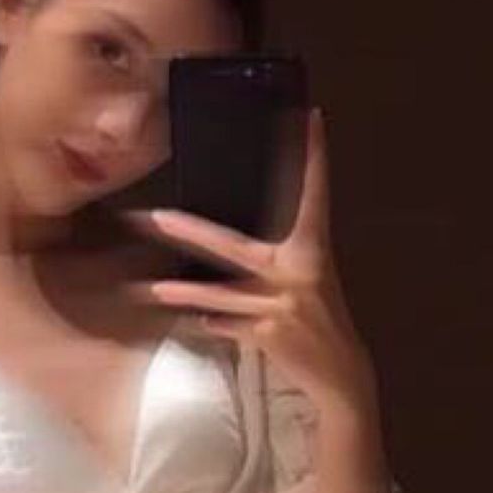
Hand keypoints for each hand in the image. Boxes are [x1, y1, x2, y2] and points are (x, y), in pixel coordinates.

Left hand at [121, 107, 378, 416]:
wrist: (339, 373)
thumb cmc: (320, 319)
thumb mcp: (309, 281)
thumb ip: (278, 260)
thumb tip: (234, 244)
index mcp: (312, 252)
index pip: (314, 195)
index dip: (314, 156)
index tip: (312, 119)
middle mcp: (298, 273)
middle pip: (234, 246)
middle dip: (191, 232)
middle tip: (155, 217)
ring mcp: (281, 305)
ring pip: (220, 296)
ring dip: (184, 294)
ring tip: (152, 289)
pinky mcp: (268, 334)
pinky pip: (227, 326)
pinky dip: (211, 324)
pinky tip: (197, 321)